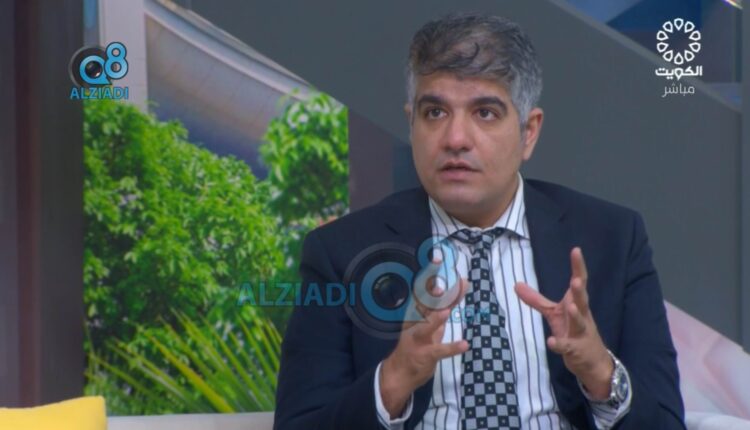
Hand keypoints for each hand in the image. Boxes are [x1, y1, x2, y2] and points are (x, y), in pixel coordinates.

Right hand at [380, 275, 468, 416]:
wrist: (399, 373)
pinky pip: (438, 351)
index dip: (429, 275)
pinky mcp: (424, 355)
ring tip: (446, 312)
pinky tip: (464, 345)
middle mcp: (415, 322)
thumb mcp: (432, 323)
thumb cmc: (418, 344)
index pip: (424, 289)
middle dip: (432, 293)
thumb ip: (446, 305)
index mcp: (417, 312)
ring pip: (425, 328)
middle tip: (445, 282)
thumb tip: (460, 287)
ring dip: (435, 320)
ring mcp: (418, 339)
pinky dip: (451, 348)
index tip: (437, 259)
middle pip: (424, 305)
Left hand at [514, 247, 612, 399]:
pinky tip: (551, 341)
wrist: (594, 363)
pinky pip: (567, 347)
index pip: (579, 283)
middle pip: (582, 301)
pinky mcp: (576, 350)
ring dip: (575, 315)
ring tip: (569, 306)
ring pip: (579, 323)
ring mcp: (580, 334)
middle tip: (576, 279)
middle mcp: (582, 316)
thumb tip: (516, 284)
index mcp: (577, 304)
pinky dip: (559, 344)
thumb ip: (537, 300)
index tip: (576, 250)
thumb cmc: (574, 332)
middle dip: (579, 290)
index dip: (578, 267)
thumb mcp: (554, 314)